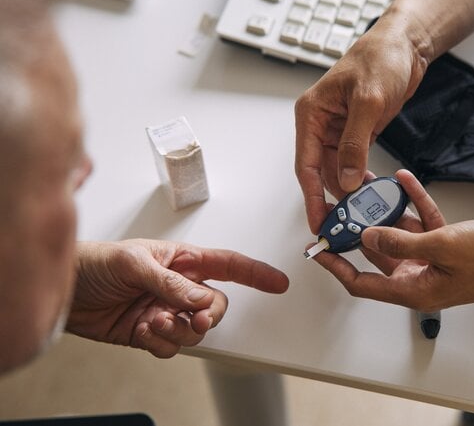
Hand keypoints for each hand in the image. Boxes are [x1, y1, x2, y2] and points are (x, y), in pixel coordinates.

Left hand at [66, 239, 288, 357]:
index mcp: (181, 261)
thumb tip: (201, 299)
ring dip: (178, 331)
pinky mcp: (150, 333)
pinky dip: (159, 343)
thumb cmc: (94, 262)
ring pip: (194, 331)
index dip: (255, 273)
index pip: (227, 265)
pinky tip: (142, 330)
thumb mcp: (133, 263)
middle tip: (194, 319)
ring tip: (154, 321)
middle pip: (215, 307)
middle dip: (207, 316)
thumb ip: (171, 282)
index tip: (278, 282)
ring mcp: (165, 311)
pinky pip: (171, 347)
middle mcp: (178, 287)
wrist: (62, 291)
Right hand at [294, 21, 429, 232]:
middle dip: (332, 199)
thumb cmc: (381, 59)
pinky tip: (372, 191)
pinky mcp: (356, 133)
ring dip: (348, 191)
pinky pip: (353, 164)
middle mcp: (320, 124)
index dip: (311, 196)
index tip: (317, 221)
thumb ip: (355, 143)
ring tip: (362, 212)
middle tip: (345, 224)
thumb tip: (345, 179)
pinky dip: (360, 179)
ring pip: (337, 171)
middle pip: (319, 172)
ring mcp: (338, 130)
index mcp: (311, 114)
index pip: (304, 164)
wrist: (405, 47)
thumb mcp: (368, 101)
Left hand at [312, 170, 473, 311]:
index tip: (318, 248)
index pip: (361, 283)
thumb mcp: (442, 246)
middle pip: (376, 255)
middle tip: (343, 208)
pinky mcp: (446, 246)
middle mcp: (419, 279)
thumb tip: (368, 237)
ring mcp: (432, 262)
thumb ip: (401, 242)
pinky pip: (422, 223)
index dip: (336, 266)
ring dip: (386, 212)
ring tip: (370, 187)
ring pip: (398, 235)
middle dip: (359, 230)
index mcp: (414, 290)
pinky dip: (413, 203)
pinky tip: (404, 180)